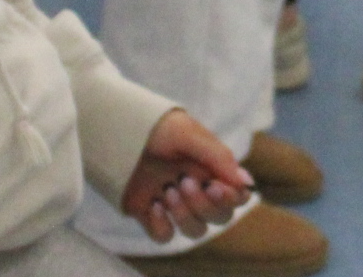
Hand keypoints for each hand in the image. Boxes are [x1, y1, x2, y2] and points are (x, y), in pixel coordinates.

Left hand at [120, 109, 252, 242]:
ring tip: (168, 191)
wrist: (115, 127)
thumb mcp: (189, 134)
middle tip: (184, 181)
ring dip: (186, 215)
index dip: (231, 198)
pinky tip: (154, 205)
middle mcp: (196, 189)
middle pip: (219, 217)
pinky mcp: (149, 214)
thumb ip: (219, 158)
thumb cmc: (155, 125)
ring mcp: (173, 204)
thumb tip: (247, 183)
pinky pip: (164, 236)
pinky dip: (162, 226)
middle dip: (205, 205)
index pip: (236, 196)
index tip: (215, 186)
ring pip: (196, 230)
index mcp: (211, 170)